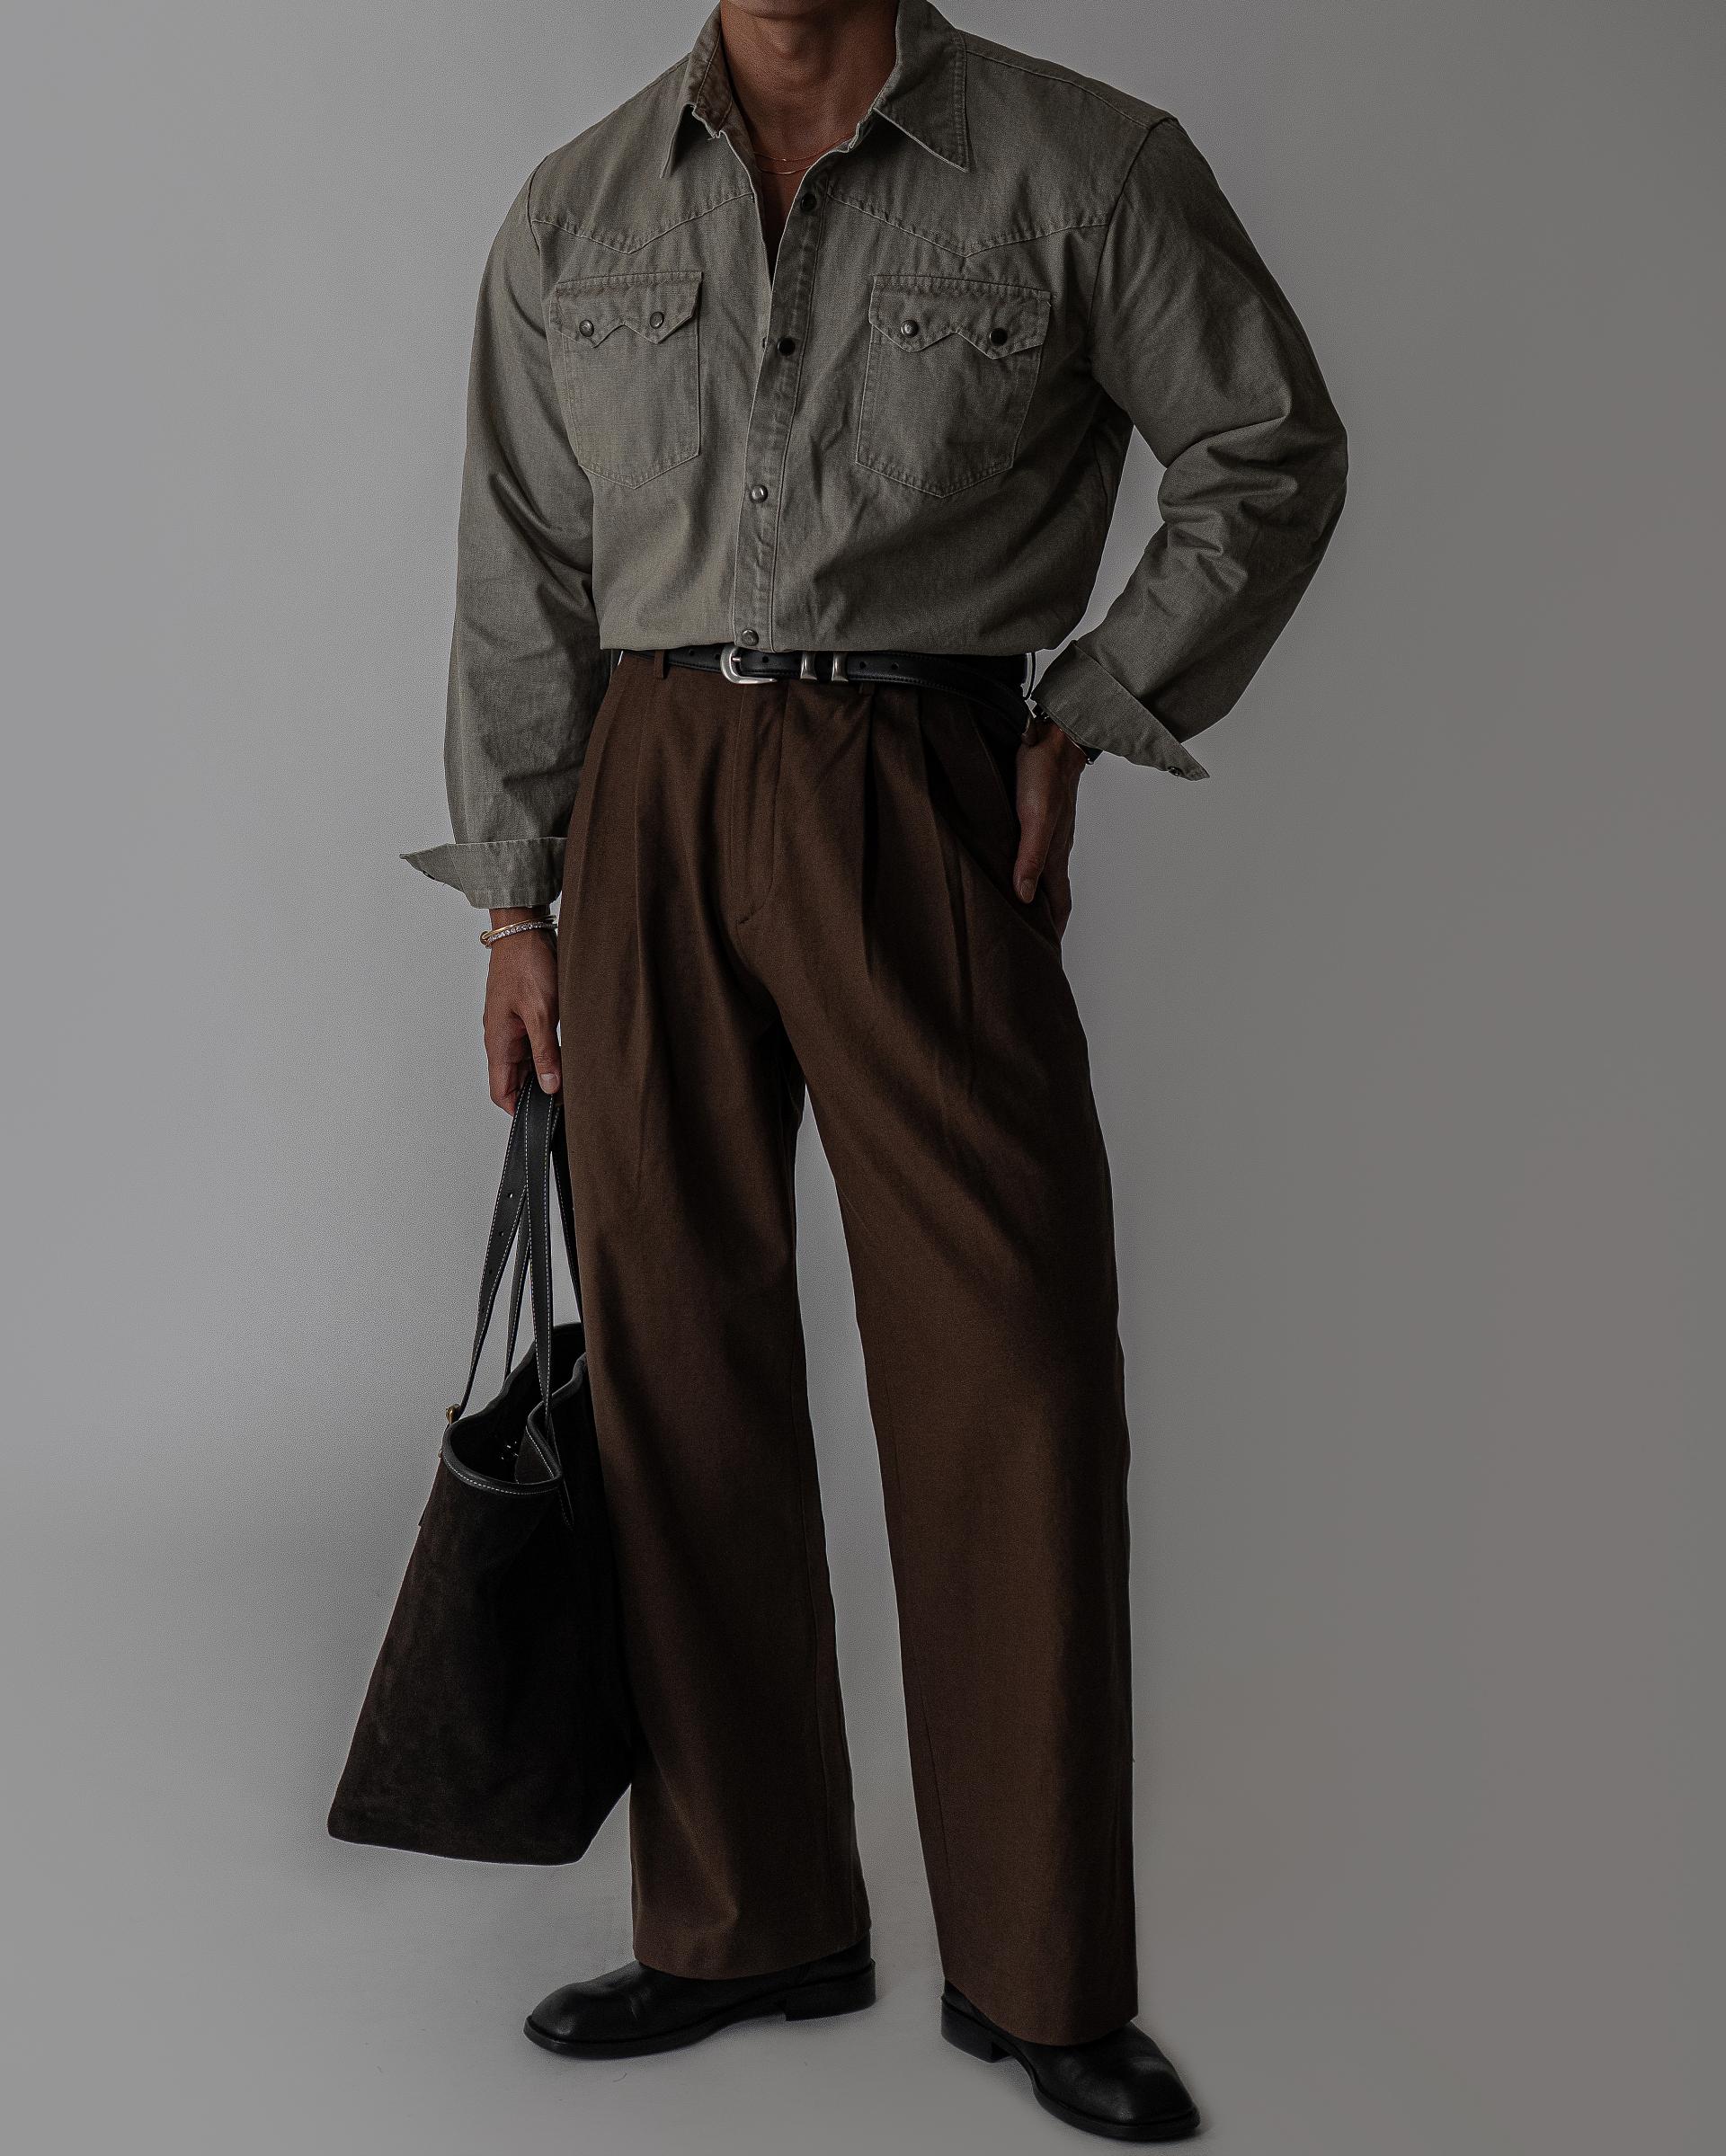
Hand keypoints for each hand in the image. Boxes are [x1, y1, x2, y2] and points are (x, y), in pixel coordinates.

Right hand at [483, 912, 560, 1111]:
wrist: (524, 928)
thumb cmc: (527, 963)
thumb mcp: (542, 1012)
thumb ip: (546, 1052)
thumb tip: (550, 1086)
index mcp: (498, 1041)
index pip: (501, 1091)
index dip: (519, 1110)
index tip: (543, 1119)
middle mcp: (500, 1036)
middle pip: (514, 1079)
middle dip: (536, 1092)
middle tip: (565, 1099)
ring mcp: (510, 1025)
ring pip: (524, 1061)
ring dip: (543, 1070)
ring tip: (569, 1075)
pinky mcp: (521, 1013)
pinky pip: (531, 1042)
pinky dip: (546, 1051)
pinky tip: (565, 1051)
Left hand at [1013, 714, 1089, 937]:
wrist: (1051, 735)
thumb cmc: (1043, 776)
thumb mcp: (1034, 819)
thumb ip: (1030, 857)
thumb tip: (1025, 898)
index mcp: (1055, 855)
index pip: (1059, 904)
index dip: (1054, 930)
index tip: (1048, 954)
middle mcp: (1053, 849)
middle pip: (1052, 894)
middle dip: (1046, 921)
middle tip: (1033, 944)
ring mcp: (1045, 833)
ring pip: (1041, 874)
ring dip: (1035, 896)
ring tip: (1021, 915)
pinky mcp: (1034, 817)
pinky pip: (1032, 853)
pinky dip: (1026, 870)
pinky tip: (1012, 869)